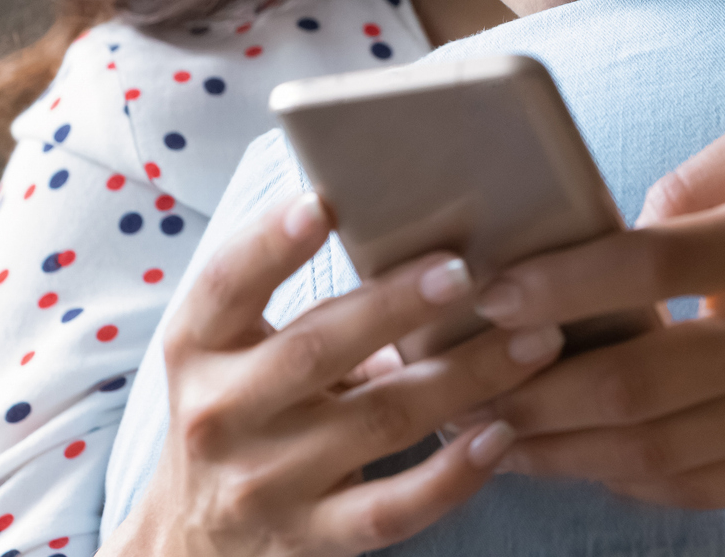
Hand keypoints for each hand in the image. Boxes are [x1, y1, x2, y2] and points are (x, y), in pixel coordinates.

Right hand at [105, 192, 567, 556]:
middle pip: (316, 349)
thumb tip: (426, 250)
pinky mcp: (310, 537)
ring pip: (377, 420)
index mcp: (197, 348)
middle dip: (396, 306)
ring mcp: (266, 482)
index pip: (226, 285)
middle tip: (466, 271)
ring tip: (533, 340)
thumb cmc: (236, 412)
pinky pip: (390, 509)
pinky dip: (450, 474)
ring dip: (464, 377)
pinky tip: (500, 434)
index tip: (325, 202)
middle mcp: (222, 413)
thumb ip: (305, 309)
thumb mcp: (234, 353)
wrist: (191, 539)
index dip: (271, 242)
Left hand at [472, 107, 724, 508]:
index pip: (645, 267)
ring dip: (558, 450)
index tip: (484, 297)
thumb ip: (704, 172)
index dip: (555, 287)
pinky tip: (574, 465)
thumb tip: (621, 227)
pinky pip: (700, 486)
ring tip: (485, 438)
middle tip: (455, 387)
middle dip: (527, 391)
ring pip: (654, 449)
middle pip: (632, 382)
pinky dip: (625, 481)